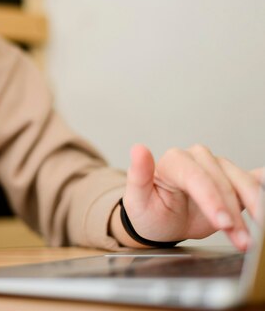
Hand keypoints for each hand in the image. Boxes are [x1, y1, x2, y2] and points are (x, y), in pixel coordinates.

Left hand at [113, 144, 262, 250]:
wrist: (161, 222)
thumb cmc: (148, 210)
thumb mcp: (137, 199)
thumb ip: (138, 175)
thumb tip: (138, 149)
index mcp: (173, 161)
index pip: (196, 177)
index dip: (212, 200)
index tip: (223, 223)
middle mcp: (197, 158)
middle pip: (223, 183)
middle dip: (234, 214)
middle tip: (242, 240)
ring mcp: (218, 167)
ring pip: (242, 184)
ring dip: (253, 211)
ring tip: (250, 239)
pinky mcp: (233, 179)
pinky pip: (253, 180)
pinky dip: (262, 192)